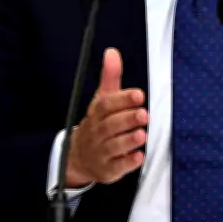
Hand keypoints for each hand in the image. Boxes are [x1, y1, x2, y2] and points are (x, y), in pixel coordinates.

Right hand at [66, 48, 147, 186]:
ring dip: (128, 140)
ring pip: (113, 147)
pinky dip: (127, 163)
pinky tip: (139, 157)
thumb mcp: (102, 99)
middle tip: (144, 114)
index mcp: (96, 113)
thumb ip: (110, 76)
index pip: (106, 105)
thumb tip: (112, 51)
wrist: (78, 157)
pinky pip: (116, 168)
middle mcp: (96, 132)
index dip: (122, 99)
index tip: (139, 94)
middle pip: (110, 126)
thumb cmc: (98, 123)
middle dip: (127, 119)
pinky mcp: (107, 170)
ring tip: (142, 133)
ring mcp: (101, 152)